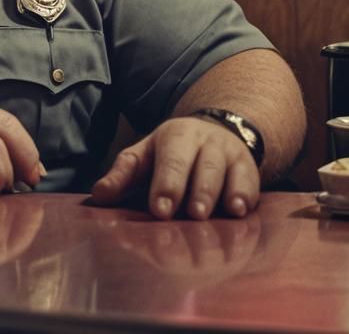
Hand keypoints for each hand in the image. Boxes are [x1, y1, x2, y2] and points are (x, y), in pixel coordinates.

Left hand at [90, 116, 259, 219]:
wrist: (215, 131)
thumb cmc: (171, 152)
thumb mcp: (145, 155)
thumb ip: (123, 175)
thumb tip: (98, 196)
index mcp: (175, 135)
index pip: (170, 159)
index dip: (166, 185)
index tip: (160, 210)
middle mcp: (205, 141)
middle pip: (202, 165)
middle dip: (196, 190)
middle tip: (192, 214)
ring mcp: (229, 153)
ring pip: (227, 172)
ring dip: (219, 195)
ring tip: (210, 216)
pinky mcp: (249, 167)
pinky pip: (251, 181)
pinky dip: (245, 195)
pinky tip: (239, 211)